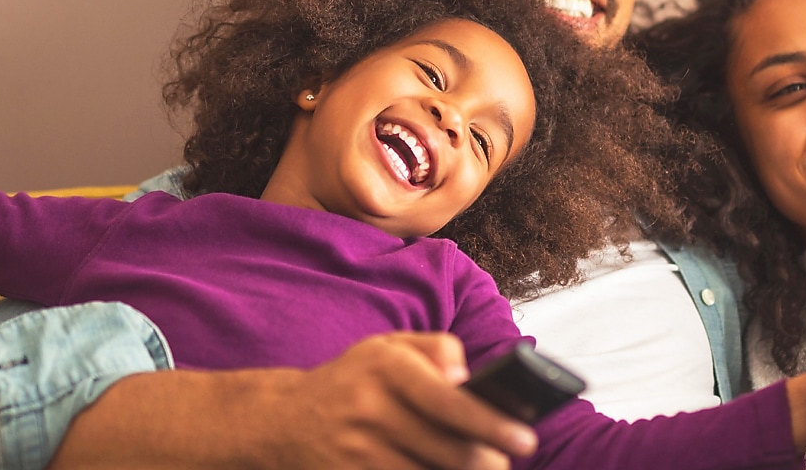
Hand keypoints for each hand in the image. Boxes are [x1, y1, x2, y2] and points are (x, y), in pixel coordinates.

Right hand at [50, 332, 536, 469]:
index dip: (489, 423)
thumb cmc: (352, 381)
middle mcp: (369, 408)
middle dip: (486, 461)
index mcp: (385, 366)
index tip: (525, 439)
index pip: (447, 399)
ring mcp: (357, 450)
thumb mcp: (387, 347)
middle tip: (505, 462)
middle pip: (446, 448)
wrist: (281, 420)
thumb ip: (435, 347)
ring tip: (479, 468)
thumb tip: (467, 373)